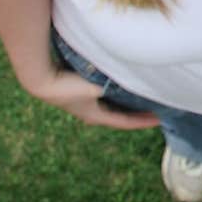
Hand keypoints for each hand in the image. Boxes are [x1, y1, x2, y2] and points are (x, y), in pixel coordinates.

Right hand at [26, 68, 160, 130]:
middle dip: (137, 114)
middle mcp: (91, 114)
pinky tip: (119, 88)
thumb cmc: (68, 85)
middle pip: (120, 117)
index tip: (159, 119)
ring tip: (140, 100)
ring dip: (126, 106)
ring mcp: (83, 106)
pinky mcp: (78, 96)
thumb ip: (113, 85)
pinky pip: (103, 99)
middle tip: (154, 110)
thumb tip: (131, 81)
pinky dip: (115, 97)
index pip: (125, 122)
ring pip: (111, 108)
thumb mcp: (95, 86)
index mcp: (96, 116)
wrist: (41, 79)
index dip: (143, 122)